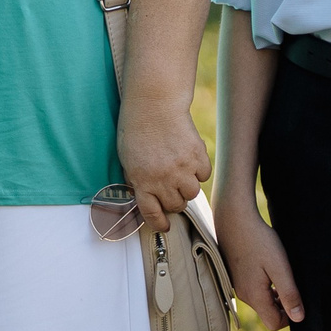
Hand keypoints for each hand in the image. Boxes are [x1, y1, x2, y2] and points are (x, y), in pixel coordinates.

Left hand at [116, 91, 210, 230]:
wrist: (154, 104)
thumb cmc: (136, 128)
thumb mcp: (127, 158)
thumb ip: (136, 179)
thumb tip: (144, 196)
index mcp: (141, 180)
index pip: (152, 213)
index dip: (159, 223)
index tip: (164, 226)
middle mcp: (163, 179)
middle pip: (176, 205)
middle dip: (174, 201)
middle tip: (171, 189)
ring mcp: (182, 169)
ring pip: (192, 193)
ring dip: (186, 186)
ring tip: (179, 171)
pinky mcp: (198, 157)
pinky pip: (204, 175)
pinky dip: (198, 170)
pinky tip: (188, 158)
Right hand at [215, 199, 305, 329]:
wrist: (233, 217)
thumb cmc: (258, 240)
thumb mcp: (279, 267)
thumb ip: (289, 294)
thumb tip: (299, 318)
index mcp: (254, 296)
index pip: (275, 324)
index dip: (290, 317)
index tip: (297, 297)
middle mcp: (243, 295)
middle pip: (268, 313)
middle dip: (283, 305)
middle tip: (291, 282)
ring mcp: (237, 285)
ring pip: (261, 301)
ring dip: (274, 294)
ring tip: (280, 272)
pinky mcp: (235, 275)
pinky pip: (253, 289)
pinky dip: (264, 285)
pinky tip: (267, 265)